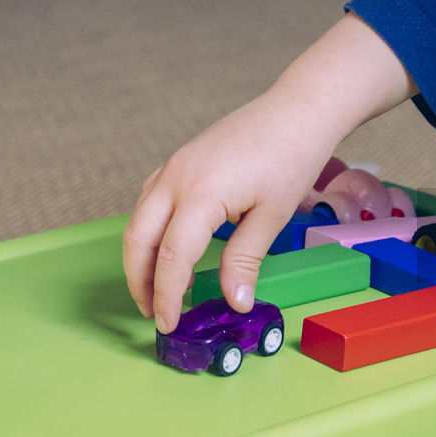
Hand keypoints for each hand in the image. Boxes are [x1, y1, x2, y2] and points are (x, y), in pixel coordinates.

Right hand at [123, 14, 412, 332]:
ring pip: (139, 220)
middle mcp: (175, 179)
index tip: (169, 324)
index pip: (170, 258)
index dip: (166, 295)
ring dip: (142, 257)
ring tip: (160, 290)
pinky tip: (170, 249)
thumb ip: (245, 260)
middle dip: (139, 281)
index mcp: (198, 195)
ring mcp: (173, 167)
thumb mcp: (271, 216)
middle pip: (138, 240)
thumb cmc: (291, 159)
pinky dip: (151, 232)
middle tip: (154, 313)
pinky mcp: (180, 162)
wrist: (297, 111)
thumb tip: (234, 302)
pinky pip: (151, 202)